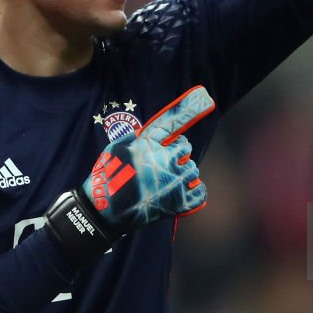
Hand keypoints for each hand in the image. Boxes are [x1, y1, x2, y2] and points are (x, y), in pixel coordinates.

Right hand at [43, 86, 214, 264]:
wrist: (106, 211)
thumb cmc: (107, 177)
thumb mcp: (115, 148)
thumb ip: (134, 137)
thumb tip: (147, 132)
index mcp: (150, 144)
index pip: (174, 123)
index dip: (190, 109)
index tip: (206, 101)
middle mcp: (166, 159)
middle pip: (186, 148)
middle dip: (179, 153)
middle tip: (167, 163)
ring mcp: (175, 181)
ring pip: (193, 170)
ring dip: (184, 173)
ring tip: (169, 181)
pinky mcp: (179, 202)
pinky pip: (199, 192)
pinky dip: (194, 192)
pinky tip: (182, 193)